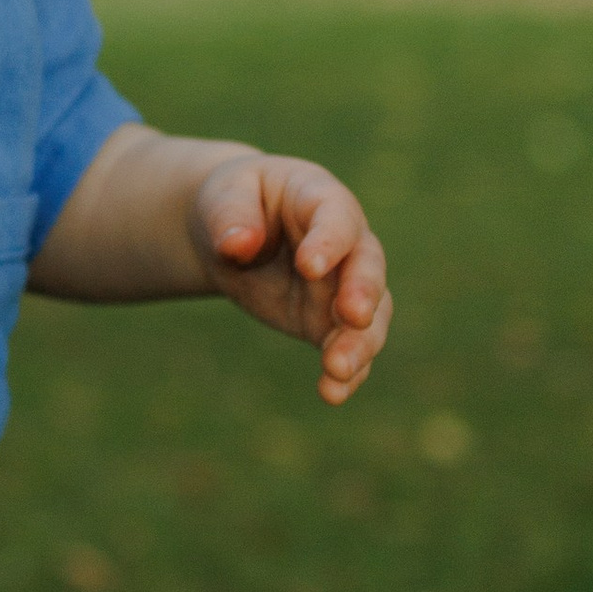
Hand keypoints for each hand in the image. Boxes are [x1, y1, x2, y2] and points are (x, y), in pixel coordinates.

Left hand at [190, 152, 391, 402]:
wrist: (230, 230)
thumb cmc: (233, 201)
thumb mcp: (223, 196)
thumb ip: (230, 216)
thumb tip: (237, 244)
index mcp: (320, 199)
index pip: (336, 218)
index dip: (328, 242)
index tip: (309, 267)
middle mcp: (345, 244)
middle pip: (367, 267)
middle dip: (363, 293)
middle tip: (353, 317)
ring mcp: (342, 286)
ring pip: (369, 316)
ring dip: (359, 344)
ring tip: (339, 370)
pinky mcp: (327, 322)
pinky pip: (346, 349)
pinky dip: (344, 374)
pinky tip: (332, 394)